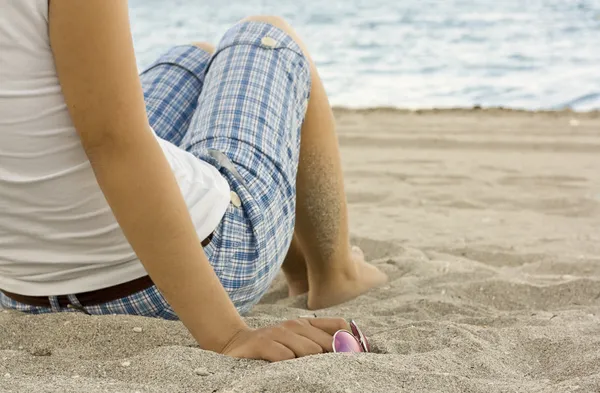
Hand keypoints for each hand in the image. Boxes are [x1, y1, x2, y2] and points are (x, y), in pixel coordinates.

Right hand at [220, 318, 348, 360]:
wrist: (235, 343)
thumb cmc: (272, 347)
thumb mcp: (298, 341)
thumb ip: (321, 340)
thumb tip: (352, 347)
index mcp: (307, 323)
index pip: (339, 327)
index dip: (350, 342)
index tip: (354, 358)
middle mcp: (295, 324)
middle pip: (327, 344)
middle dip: (330, 359)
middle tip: (326, 372)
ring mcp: (279, 332)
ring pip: (309, 351)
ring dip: (308, 364)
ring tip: (301, 371)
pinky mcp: (263, 342)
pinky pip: (286, 357)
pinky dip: (289, 365)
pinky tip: (283, 369)